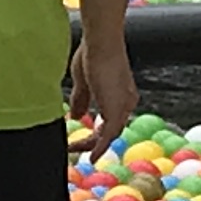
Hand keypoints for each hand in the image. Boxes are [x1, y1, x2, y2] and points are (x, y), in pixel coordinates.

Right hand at [70, 36, 137, 151]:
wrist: (101, 43)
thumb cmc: (92, 53)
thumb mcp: (83, 81)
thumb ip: (80, 100)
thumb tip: (76, 116)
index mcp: (120, 95)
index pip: (109, 120)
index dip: (94, 133)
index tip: (79, 140)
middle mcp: (126, 103)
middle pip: (111, 130)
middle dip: (91, 141)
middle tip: (73, 147)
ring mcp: (123, 106)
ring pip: (110, 134)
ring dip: (92, 145)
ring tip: (74, 149)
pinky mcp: (117, 109)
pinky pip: (108, 135)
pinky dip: (100, 147)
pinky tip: (91, 157)